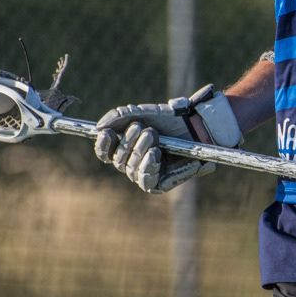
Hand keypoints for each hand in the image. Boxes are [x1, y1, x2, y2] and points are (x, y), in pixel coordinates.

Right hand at [95, 84, 241, 192]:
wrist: (197, 126)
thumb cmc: (170, 119)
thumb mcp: (144, 112)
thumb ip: (119, 116)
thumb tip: (98, 127)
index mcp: (126, 147)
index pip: (105, 153)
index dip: (103, 145)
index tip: (107, 133)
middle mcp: (133, 163)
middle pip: (120, 161)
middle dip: (131, 144)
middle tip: (148, 130)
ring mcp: (147, 174)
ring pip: (133, 172)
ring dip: (142, 154)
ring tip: (155, 138)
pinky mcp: (161, 184)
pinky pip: (150, 182)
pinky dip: (154, 168)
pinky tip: (162, 155)